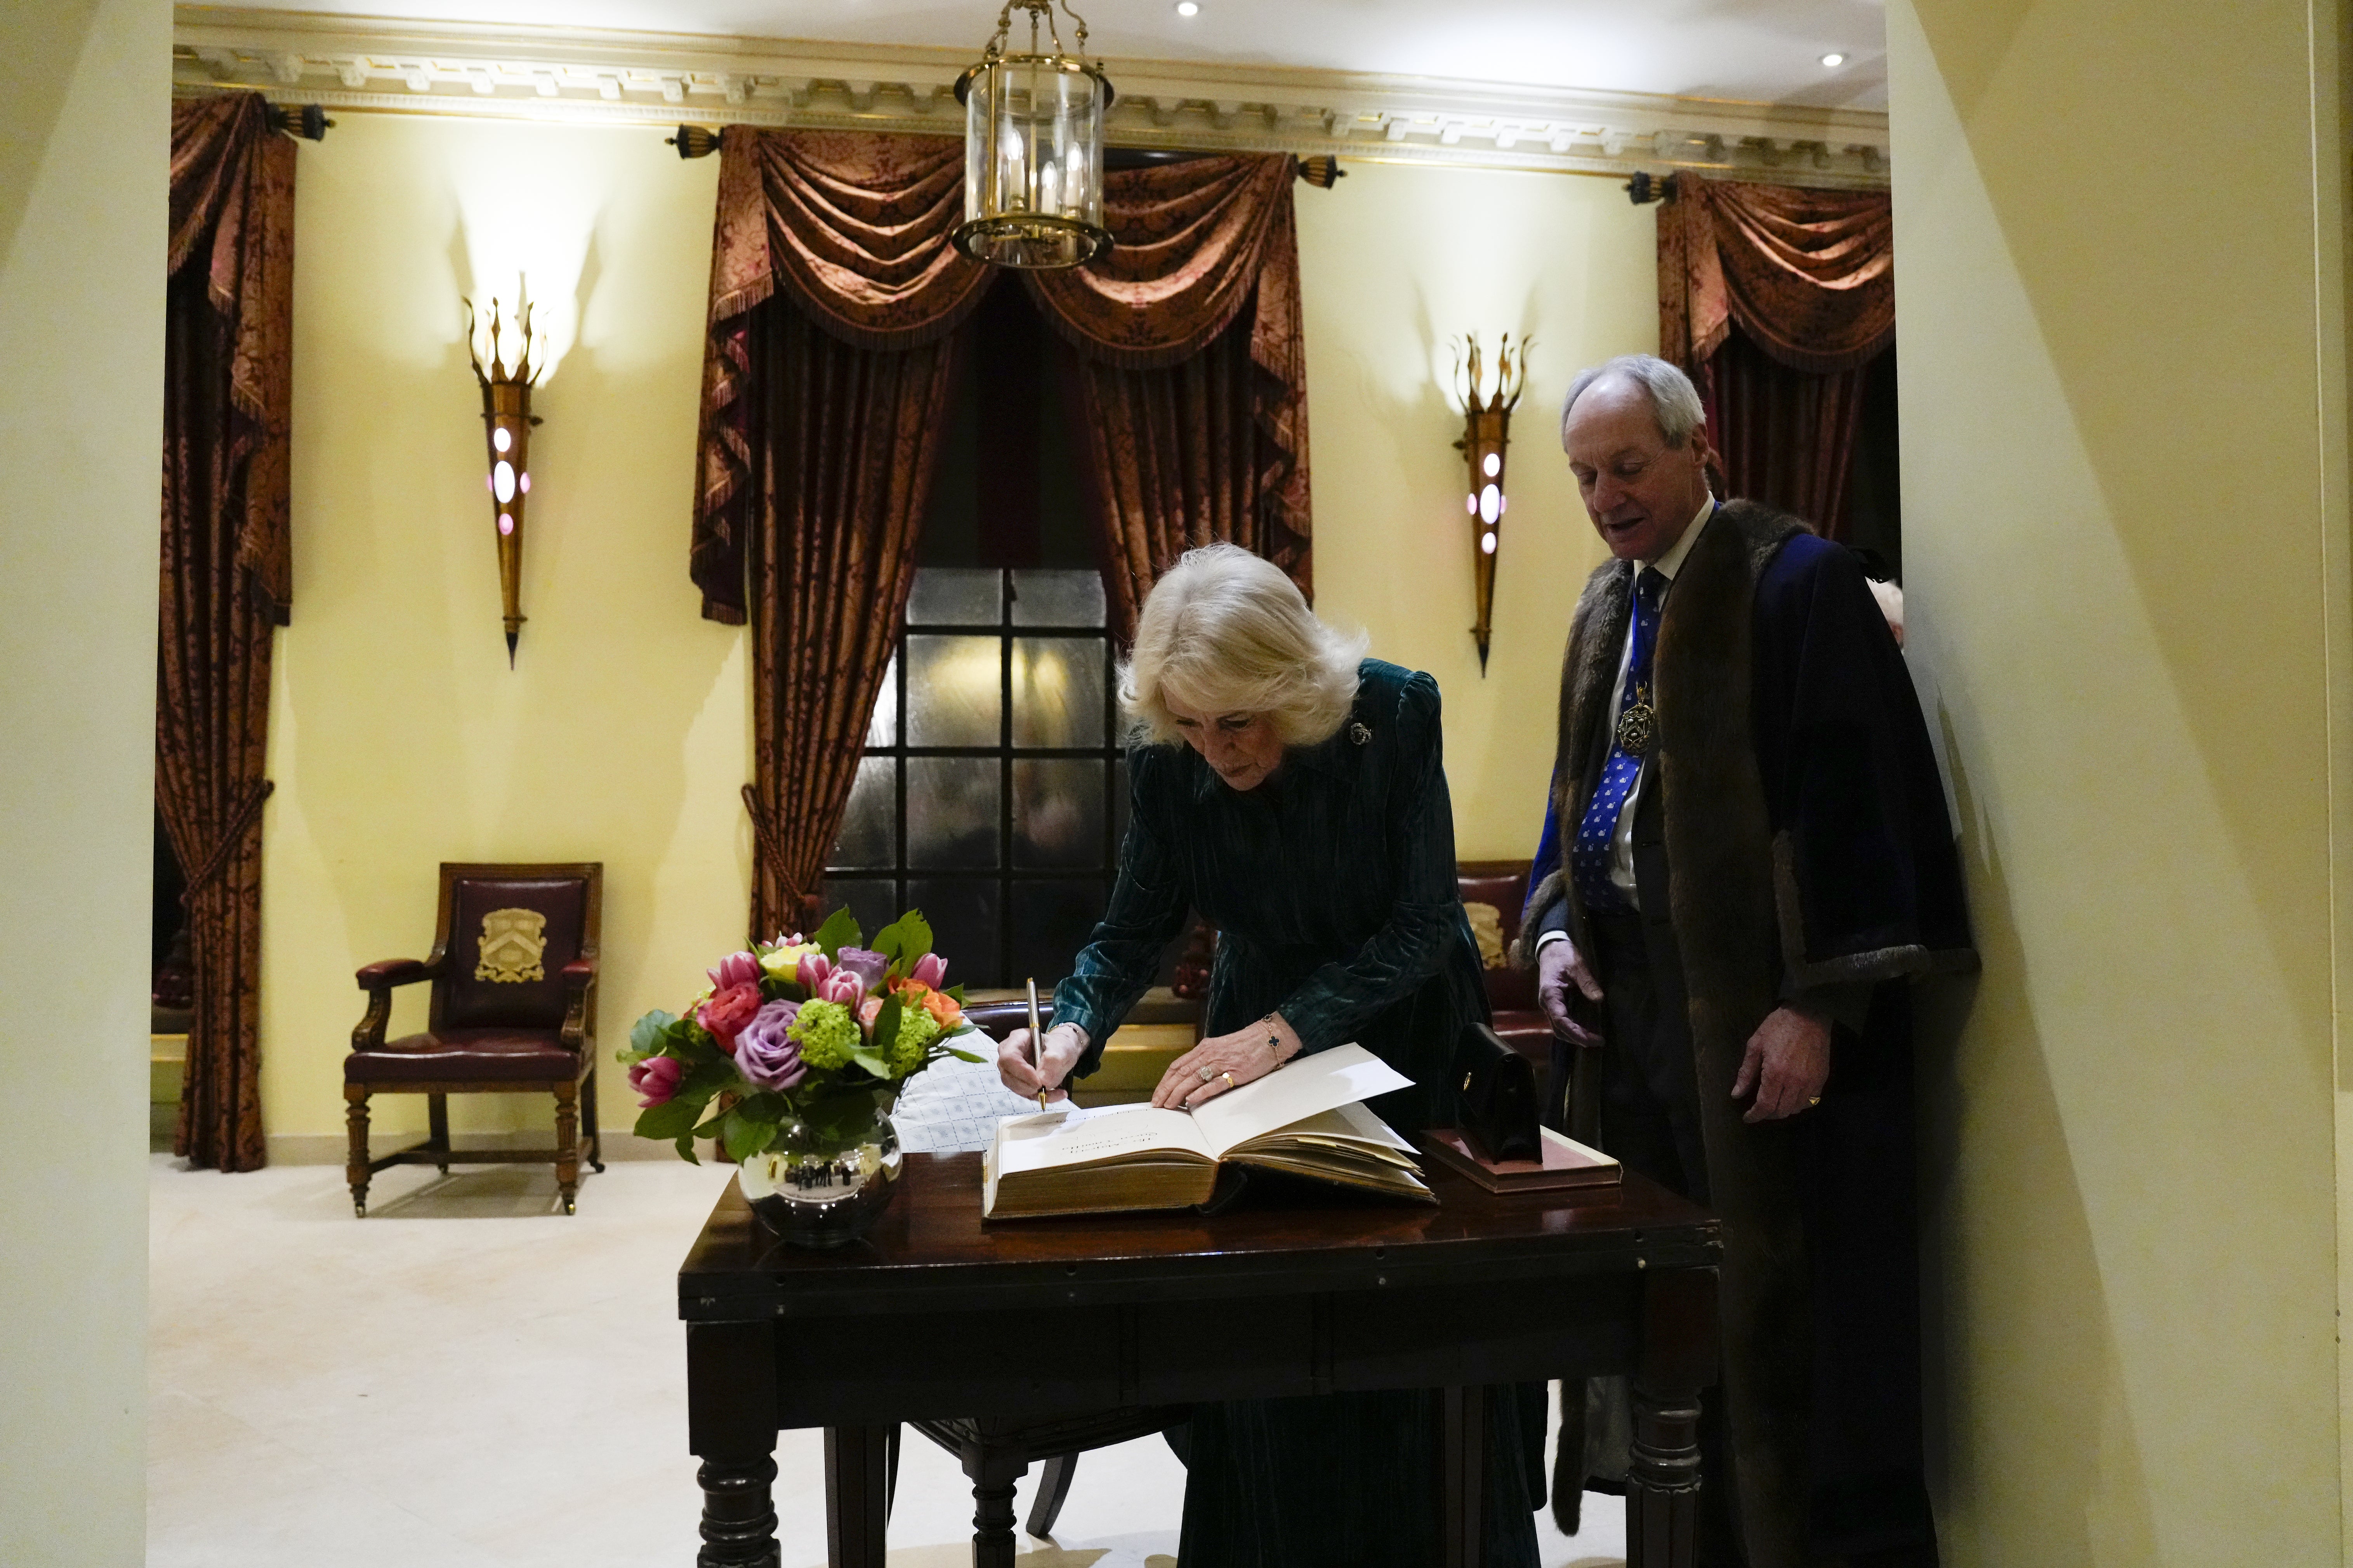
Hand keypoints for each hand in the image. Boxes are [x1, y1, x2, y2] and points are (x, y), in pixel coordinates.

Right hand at [998, 1023, 1086, 1103]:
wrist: (1061, 1052)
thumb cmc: (1059, 1045)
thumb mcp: (1062, 1049)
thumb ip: (1053, 1062)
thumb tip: (1044, 1082)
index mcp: (1017, 1039)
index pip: (1008, 1058)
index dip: (1021, 1072)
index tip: (1039, 1082)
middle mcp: (1008, 1054)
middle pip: (1007, 1075)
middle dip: (1027, 1086)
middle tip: (1046, 1088)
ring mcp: (1011, 1069)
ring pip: (1015, 1087)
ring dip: (1035, 1093)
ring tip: (1058, 1091)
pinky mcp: (1018, 1081)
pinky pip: (1025, 1094)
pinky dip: (1041, 1097)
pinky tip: (1057, 1094)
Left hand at [1152, 1013, 1302, 1109]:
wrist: (1269, 1037)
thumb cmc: (1246, 1045)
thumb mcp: (1220, 1049)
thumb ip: (1205, 1061)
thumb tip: (1190, 1080)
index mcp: (1204, 1049)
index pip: (1177, 1065)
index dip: (1165, 1081)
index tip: (1157, 1095)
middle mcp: (1209, 1054)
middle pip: (1181, 1073)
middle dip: (1166, 1090)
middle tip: (1157, 1105)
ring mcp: (1222, 1063)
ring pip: (1193, 1078)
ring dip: (1178, 1093)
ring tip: (1169, 1105)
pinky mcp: (1235, 1072)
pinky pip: (1215, 1083)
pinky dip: (1201, 1092)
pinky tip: (1191, 1100)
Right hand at [1537, 936, 1604, 1045]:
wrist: (1551, 948)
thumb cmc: (1563, 955)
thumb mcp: (1577, 965)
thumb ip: (1587, 983)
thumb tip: (1599, 999)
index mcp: (1550, 994)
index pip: (1561, 1021)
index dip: (1576, 1033)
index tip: (1592, 1040)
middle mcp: (1547, 1003)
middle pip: (1559, 1030)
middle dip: (1578, 1038)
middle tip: (1599, 1042)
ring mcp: (1550, 1005)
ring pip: (1560, 1028)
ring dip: (1576, 1035)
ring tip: (1595, 1039)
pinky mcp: (1556, 1004)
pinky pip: (1563, 1021)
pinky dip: (1574, 1028)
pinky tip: (1588, 1029)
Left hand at [1730, 1006, 1830, 1122]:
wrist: (1808, 1015)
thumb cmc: (1778, 1027)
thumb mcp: (1755, 1045)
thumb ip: (1746, 1072)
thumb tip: (1736, 1094)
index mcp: (1775, 1073)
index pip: (1765, 1105)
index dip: (1755, 1115)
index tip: (1748, 1117)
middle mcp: (1795, 1082)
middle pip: (1781, 1111)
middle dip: (1767, 1114)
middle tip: (1759, 1109)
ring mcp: (1810, 1081)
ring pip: (1796, 1108)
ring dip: (1783, 1110)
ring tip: (1774, 1103)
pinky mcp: (1821, 1078)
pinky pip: (1811, 1101)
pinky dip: (1799, 1104)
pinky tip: (1791, 1097)